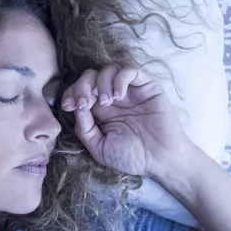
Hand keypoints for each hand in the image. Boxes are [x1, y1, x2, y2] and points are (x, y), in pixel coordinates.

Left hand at [61, 66, 190, 178]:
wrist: (161, 160)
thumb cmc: (132, 157)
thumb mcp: (100, 147)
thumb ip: (85, 129)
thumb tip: (75, 107)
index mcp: (100, 111)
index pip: (79, 91)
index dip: (71, 93)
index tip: (69, 106)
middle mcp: (113, 97)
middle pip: (90, 76)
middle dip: (81, 86)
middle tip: (84, 104)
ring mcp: (130, 91)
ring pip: (108, 70)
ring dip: (101, 83)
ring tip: (107, 102)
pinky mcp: (146, 86)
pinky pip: (130, 71)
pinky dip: (120, 79)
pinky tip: (119, 96)